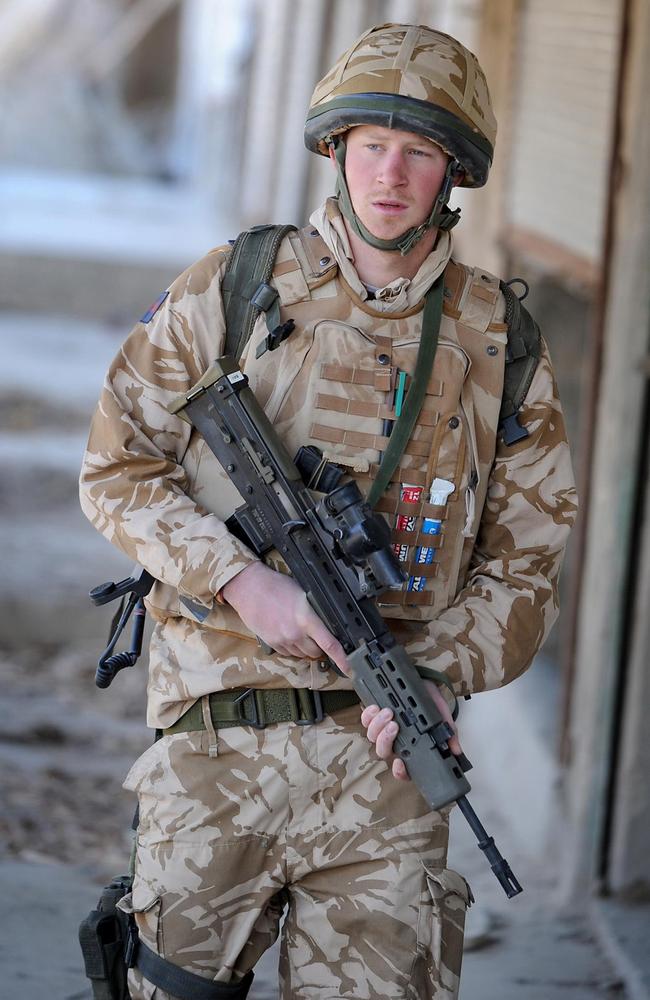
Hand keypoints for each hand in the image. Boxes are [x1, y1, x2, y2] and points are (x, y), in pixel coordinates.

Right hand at [222, 562, 348, 669]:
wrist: (249, 588)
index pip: (330, 644)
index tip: (350, 668)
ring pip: (303, 655)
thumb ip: (315, 612)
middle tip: (316, 634)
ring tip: (298, 629)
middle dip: (320, 647)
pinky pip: (289, 653)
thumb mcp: (303, 593)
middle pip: (317, 653)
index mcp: (306, 619)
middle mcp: (295, 633)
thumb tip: (327, 623)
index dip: (343, 660)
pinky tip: (288, 632)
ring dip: (306, 647)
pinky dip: (292, 647)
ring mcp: (282, 640)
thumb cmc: (275, 585)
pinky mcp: (272, 644)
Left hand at [361, 679, 461, 780]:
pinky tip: (376, 708)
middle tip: (394, 726)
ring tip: (388, 712)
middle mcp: (395, 740)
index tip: (400, 763)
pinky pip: (365, 720)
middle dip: (385, 740)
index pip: (403, 769)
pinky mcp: (374, 715)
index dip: (399, 771)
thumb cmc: (430, 701)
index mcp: (411, 746)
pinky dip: (368, 715)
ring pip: (373, 736)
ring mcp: (383, 728)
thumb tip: (456, 751)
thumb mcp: (442, 716)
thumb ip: (448, 733)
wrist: (421, 680)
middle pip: (383, 752)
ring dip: (378, 726)